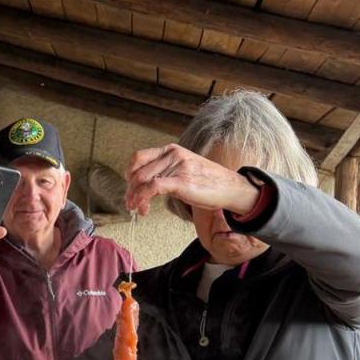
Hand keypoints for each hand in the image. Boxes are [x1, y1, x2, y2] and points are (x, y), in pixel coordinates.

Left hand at [125, 143, 258, 216]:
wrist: (231, 187)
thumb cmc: (208, 182)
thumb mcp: (184, 169)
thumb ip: (166, 171)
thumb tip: (145, 185)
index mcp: (172, 150)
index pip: (139, 157)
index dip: (129, 174)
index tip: (130, 189)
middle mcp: (173, 154)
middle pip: (138, 171)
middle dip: (130, 190)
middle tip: (131, 204)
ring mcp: (177, 166)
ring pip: (142, 180)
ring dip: (135, 197)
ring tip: (137, 209)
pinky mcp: (181, 181)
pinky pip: (152, 188)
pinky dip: (142, 198)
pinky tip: (143, 208)